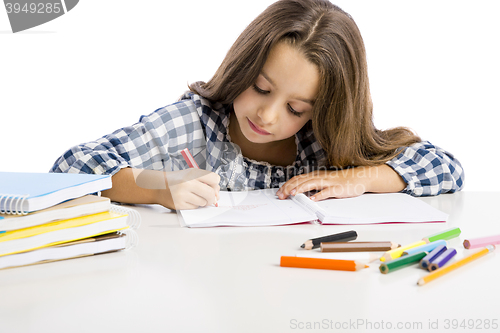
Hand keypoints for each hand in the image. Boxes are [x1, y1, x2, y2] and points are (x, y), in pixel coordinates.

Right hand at [164, 169, 220, 209]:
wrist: (159, 186)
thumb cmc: (178, 180)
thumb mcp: (191, 175)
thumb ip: (205, 182)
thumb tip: (217, 195)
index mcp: (192, 173)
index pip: (214, 179)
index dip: (216, 184)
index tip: (213, 187)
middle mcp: (187, 183)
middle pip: (210, 193)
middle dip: (212, 197)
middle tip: (209, 197)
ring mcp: (182, 195)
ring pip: (203, 202)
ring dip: (202, 201)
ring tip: (194, 196)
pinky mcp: (179, 205)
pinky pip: (194, 207)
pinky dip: (194, 205)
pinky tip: (187, 200)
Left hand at [276, 165, 405, 201]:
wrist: (360, 177)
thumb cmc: (341, 181)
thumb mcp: (325, 181)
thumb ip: (314, 185)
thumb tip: (300, 193)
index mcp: (316, 175)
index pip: (298, 178)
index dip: (287, 185)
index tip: (279, 192)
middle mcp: (320, 177)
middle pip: (301, 181)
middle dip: (289, 188)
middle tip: (281, 195)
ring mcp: (329, 182)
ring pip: (311, 184)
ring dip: (301, 189)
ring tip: (292, 195)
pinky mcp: (337, 188)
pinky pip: (327, 192)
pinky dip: (319, 195)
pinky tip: (312, 199)